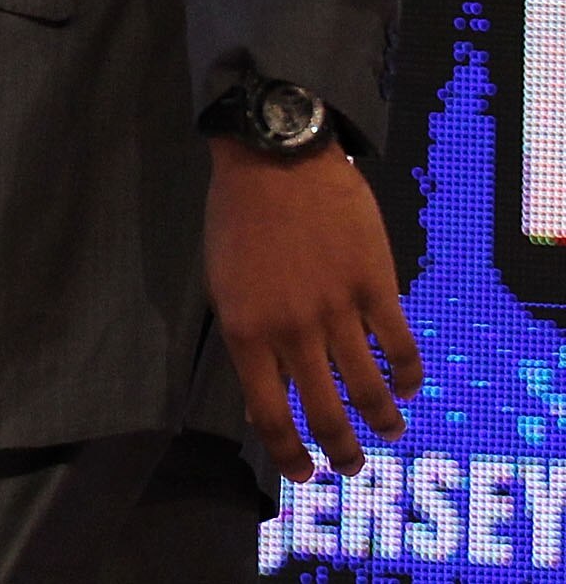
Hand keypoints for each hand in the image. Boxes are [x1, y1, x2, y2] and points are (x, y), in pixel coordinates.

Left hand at [206, 134, 420, 477]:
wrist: (274, 157)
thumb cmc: (238, 218)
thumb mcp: (224, 283)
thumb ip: (248, 338)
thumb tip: (265, 391)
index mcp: (247, 332)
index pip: (268, 414)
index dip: (289, 453)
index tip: (303, 473)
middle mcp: (292, 331)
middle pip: (323, 414)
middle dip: (340, 452)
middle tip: (351, 467)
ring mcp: (338, 310)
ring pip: (368, 390)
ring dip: (382, 422)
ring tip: (390, 433)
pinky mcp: (376, 287)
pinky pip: (400, 347)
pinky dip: (408, 375)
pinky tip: (406, 386)